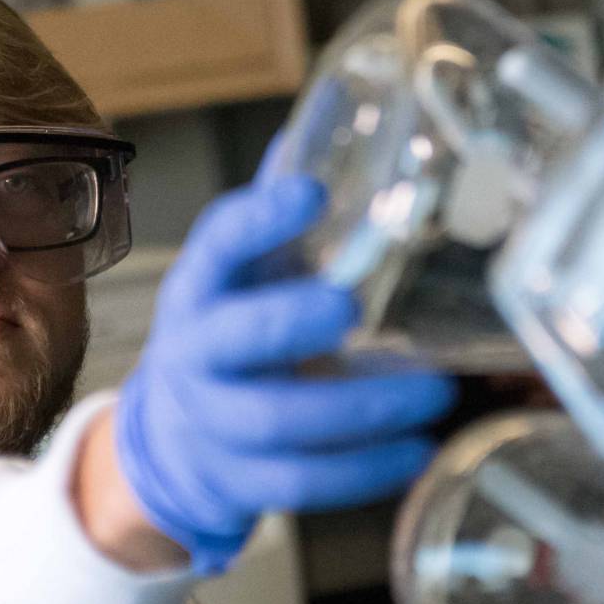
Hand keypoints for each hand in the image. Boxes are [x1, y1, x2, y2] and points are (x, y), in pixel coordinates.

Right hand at [114, 176, 456, 572]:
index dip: (260, 220)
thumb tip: (331, 119)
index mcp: (201, 287)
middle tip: (351, 307)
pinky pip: (304, 484)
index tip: (309, 192)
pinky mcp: (242, 481)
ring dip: (362, 410)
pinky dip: (367, 472)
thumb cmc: (228, 333)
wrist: (171, 439)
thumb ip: (282, 214)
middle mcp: (196, 354)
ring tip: (432, 393)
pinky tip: (417, 450)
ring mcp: (216, 423)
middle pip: (234, 340)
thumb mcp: (241, 272)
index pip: (218, 243)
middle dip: (290, 323)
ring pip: (280, 422)